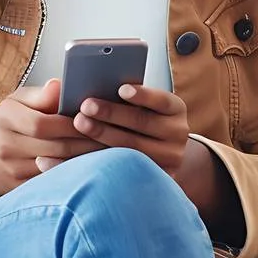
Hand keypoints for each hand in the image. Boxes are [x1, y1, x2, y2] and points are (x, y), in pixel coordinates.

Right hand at [0, 79, 99, 217]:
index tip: (95, 120)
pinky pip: (53, 182)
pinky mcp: (20, 189)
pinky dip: (74, 175)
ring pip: (57, 167)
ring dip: (85, 161)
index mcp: (6, 118)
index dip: (72, 123)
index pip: (44, 123)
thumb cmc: (6, 124)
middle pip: (55, 147)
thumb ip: (40, 95)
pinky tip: (91, 168)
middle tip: (113, 137)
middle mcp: (7, 145)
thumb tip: (60, 85)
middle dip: (86, 143)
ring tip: (109, 152)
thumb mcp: (17, 102)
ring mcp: (13, 170)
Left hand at [72, 84, 190, 174]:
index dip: (142, 95)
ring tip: (80, 123)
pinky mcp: (157, 177)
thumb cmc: (139, 118)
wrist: (159, 151)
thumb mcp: (141, 104)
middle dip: (111, 113)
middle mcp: (176, 133)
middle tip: (86, 106)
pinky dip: (104, 157)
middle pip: (142, 123)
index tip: (121, 89)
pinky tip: (88, 149)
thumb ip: (123, 94)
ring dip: (103, 134)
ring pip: (133, 147)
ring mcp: (169, 158)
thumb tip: (97, 81)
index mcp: (174, 108)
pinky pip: (128, 168)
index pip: (161, 100)